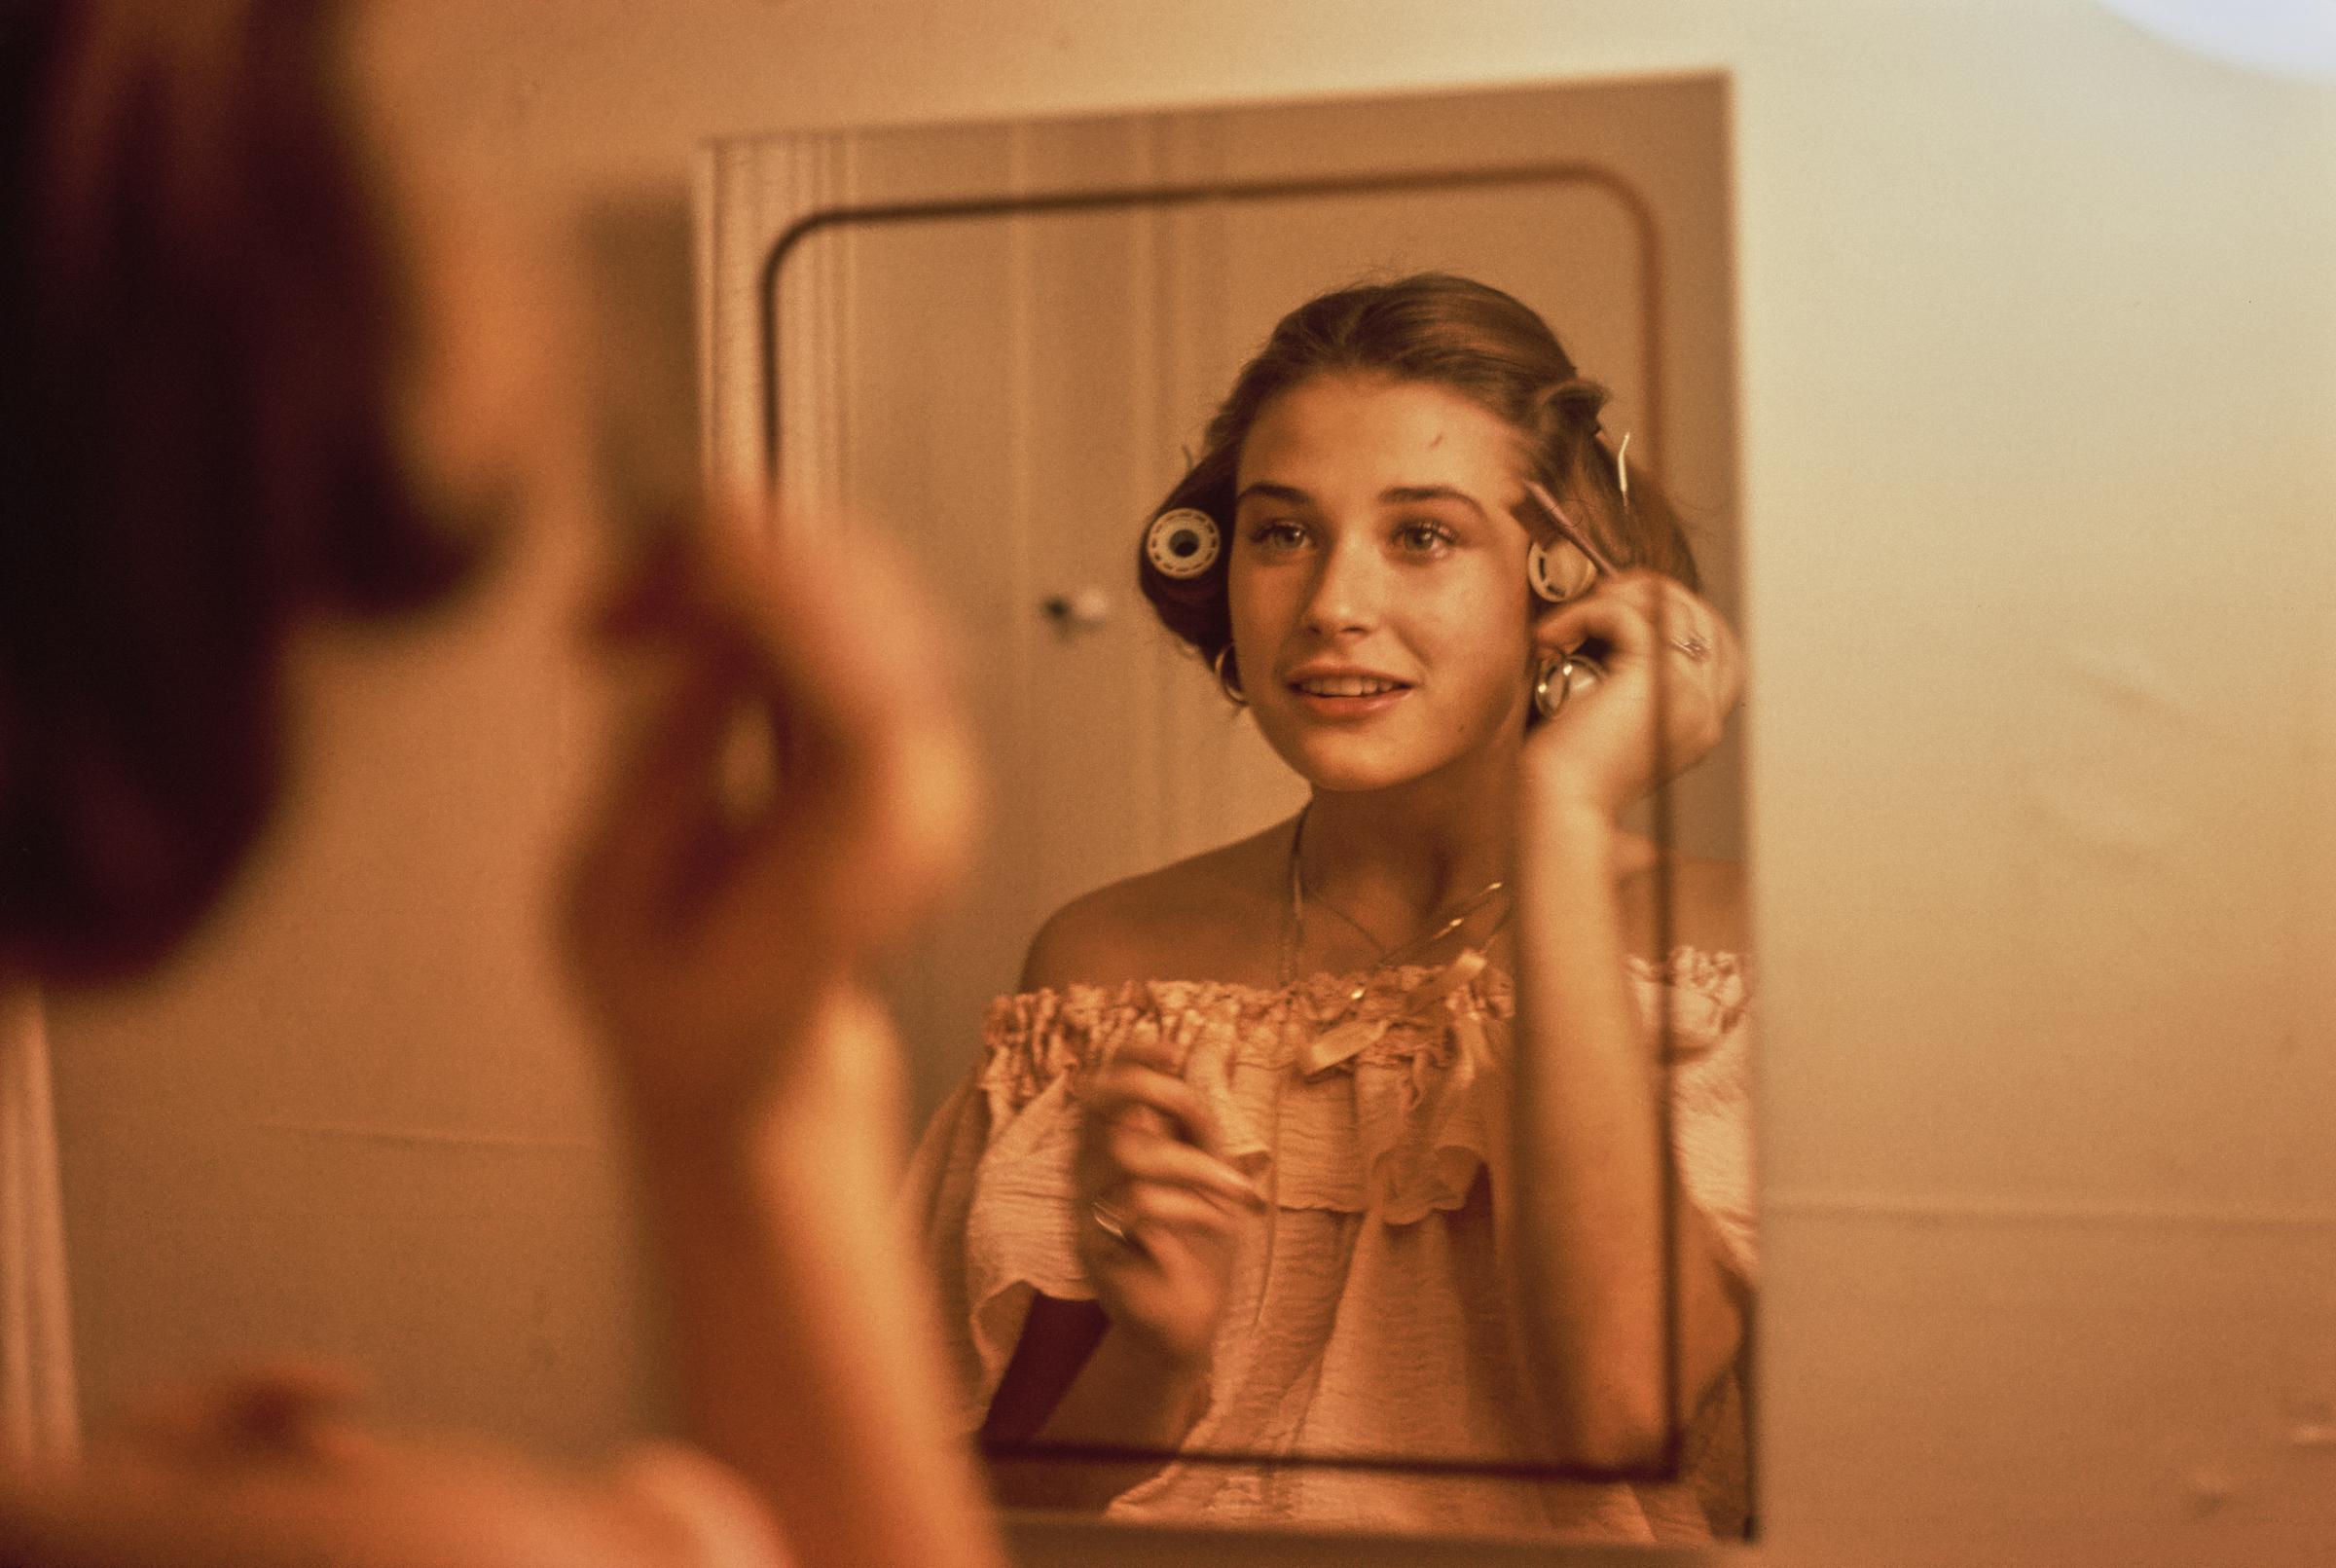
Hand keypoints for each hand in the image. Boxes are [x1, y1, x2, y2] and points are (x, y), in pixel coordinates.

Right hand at [562, 511, 977, 1134]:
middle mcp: (927, 797)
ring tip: (627, 609)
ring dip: (741, 566)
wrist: (747, 1055)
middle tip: (616, 588)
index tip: (693, 542)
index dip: (786, 599)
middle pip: (874, 617)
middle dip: (739, 565)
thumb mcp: (607, 900)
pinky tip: (682, 607)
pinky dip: (762, 583)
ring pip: (866, 591)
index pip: (864, 693)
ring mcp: (931, 758)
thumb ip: (663, 764)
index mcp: (871, 854)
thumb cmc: (679, 1003)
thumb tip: (707, 642)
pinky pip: (852, 608)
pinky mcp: (908, 725)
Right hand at [1071, 1045, 1264, 1368]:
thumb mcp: (1203, 1170)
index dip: (1130, 1055)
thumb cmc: (1195, 1239)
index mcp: (1110, 1143)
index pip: (1102, 1080)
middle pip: (1098, 1101)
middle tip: (1199, 1114)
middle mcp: (1088, 1169)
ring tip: (1238, 1191)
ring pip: (1128, 1153)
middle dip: (1155, 1091)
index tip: (1173, 1052)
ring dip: (1197, 1166)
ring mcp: (1085, 1209)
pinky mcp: (1095, 1250)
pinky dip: (1191, 1208)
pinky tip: (1219, 1220)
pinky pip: (1139, 1208)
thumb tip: (1192, 1061)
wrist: (1186, 1318)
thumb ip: (1192, 1124)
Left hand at [1523, 570, 1742, 819]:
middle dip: (1647, 594)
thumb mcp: (1616, 727)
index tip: (1626, 604)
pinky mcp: (1652, 678)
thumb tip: (1617, 626)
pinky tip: (1552, 636)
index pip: (1716, 644)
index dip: (1674, 612)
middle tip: (1598, 598)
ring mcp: (1686, 694)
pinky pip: (1626, 616)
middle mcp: (1705, 708)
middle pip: (1698, 614)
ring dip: (1613, 599)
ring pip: (1667, 606)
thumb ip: (1633, 687)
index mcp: (1703, 723)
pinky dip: (1583, 614)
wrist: (1560, 810)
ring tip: (1571, 620)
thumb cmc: (1571, 778)